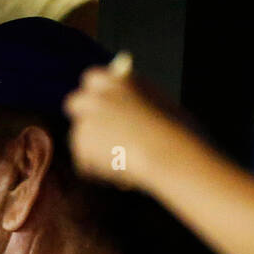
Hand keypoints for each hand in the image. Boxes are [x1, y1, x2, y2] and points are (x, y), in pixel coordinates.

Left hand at [63, 65, 182, 189]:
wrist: (169, 152)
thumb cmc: (178, 133)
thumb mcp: (160, 108)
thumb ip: (138, 103)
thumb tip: (128, 111)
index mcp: (119, 80)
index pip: (93, 79)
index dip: (97, 96)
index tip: (102, 108)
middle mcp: (97, 96)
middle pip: (75, 103)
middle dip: (84, 118)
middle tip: (98, 138)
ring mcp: (86, 119)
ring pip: (81, 139)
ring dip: (95, 151)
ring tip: (126, 164)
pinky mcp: (81, 146)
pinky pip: (84, 164)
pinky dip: (98, 173)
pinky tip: (121, 174)